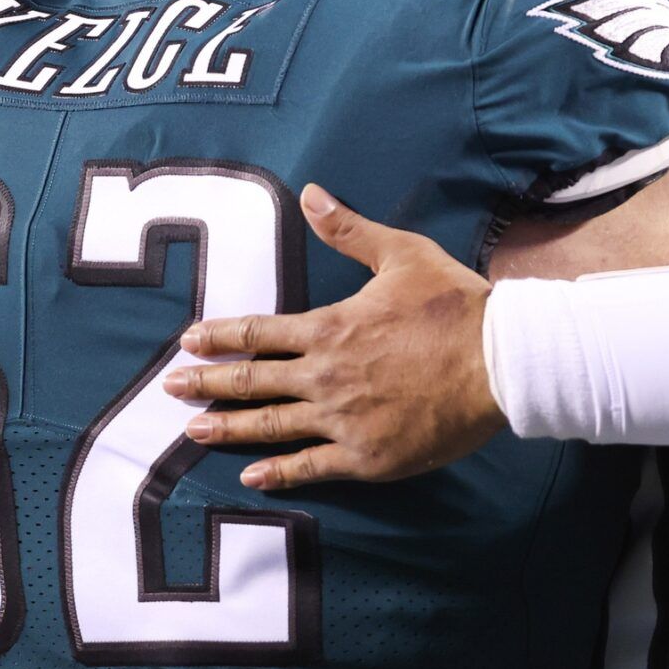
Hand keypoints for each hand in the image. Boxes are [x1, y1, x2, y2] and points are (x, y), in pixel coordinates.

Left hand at [161, 184, 504, 489]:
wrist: (499, 363)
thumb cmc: (454, 307)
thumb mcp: (401, 255)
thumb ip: (349, 230)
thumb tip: (311, 193)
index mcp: (330, 329)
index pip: (258, 332)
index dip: (220, 336)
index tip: (188, 341)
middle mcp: (325, 377)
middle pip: (252, 382)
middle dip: (207, 383)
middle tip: (169, 387)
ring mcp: (342, 421)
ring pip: (271, 427)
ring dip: (228, 428)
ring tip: (192, 430)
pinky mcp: (367, 457)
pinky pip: (310, 467)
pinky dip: (278, 473)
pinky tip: (251, 476)